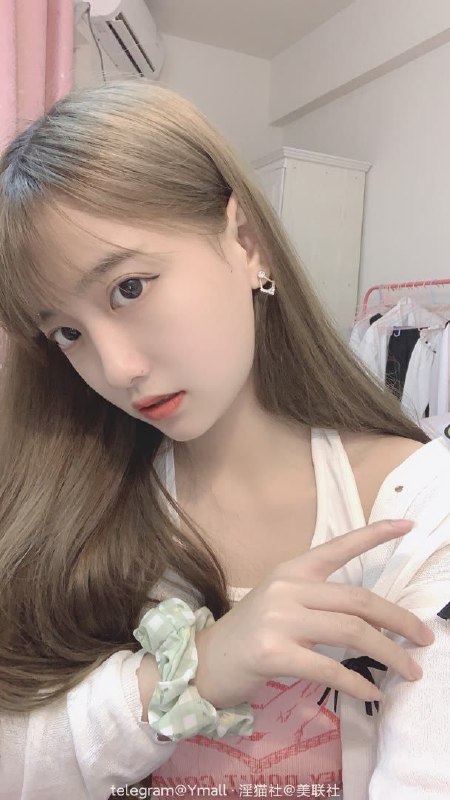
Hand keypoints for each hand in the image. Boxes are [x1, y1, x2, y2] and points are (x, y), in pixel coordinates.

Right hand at [194, 519, 433, 707]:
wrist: (204, 660)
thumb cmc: (250, 633)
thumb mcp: (281, 603)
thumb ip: (318, 601)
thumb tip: (373, 620)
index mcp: (292, 570)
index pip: (339, 546)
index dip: (375, 535)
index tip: (407, 526)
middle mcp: (287, 588)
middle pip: (358, 599)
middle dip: (399, 620)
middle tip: (425, 638)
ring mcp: (279, 619)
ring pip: (351, 631)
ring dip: (389, 654)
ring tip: (410, 671)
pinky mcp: (274, 652)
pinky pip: (328, 667)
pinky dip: (357, 683)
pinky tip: (372, 692)